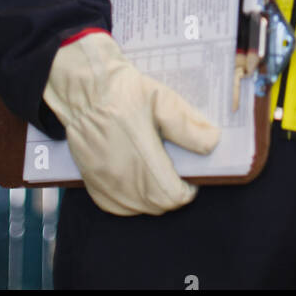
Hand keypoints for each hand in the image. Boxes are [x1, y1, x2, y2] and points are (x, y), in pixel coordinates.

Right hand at [43, 32, 219, 215]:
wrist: (84, 87)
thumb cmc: (123, 90)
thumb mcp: (162, 99)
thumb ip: (188, 124)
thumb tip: (212, 142)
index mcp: (141, 155)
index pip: (172, 195)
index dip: (188, 189)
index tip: (191, 177)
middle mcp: (120, 175)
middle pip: (158, 205)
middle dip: (173, 193)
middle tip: (177, 172)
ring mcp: (103, 182)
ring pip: (138, 208)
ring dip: (154, 198)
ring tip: (159, 175)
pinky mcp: (91, 182)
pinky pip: (117, 206)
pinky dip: (132, 201)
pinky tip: (138, 182)